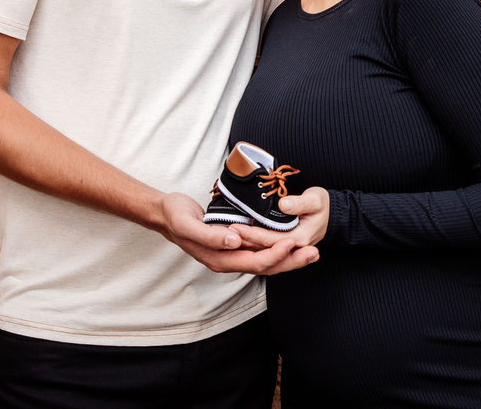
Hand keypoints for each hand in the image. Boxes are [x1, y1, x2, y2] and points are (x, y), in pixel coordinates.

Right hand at [156, 192, 319, 275]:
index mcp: (220, 259)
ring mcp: (233, 254)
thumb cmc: (176, 216)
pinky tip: (292, 244)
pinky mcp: (236, 244)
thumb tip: (234, 241)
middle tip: (315, 253)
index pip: (254, 262)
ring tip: (312, 252)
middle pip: (266, 267)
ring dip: (290, 258)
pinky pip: (261, 251)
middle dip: (292, 261)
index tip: (292, 243)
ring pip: (267, 261)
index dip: (275, 255)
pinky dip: (279, 249)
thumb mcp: (188, 223)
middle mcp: (229, 260)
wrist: (166, 214)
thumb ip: (210, 235)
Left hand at [233, 187, 329, 250]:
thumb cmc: (324, 205)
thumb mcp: (316, 199)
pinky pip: (264, 246)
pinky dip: (250, 242)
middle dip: (242, 240)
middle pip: (263, 249)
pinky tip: (236, 237)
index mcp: (300, 239)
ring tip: (226, 234)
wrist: (332, 214)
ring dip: (244, 244)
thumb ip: (301, 203)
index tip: (235, 227)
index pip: (270, 240)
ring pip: (262, 250)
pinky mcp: (282, 244)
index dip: (252, 234)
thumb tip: (284, 205)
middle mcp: (292, 248)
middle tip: (224, 231)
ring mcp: (287, 248)